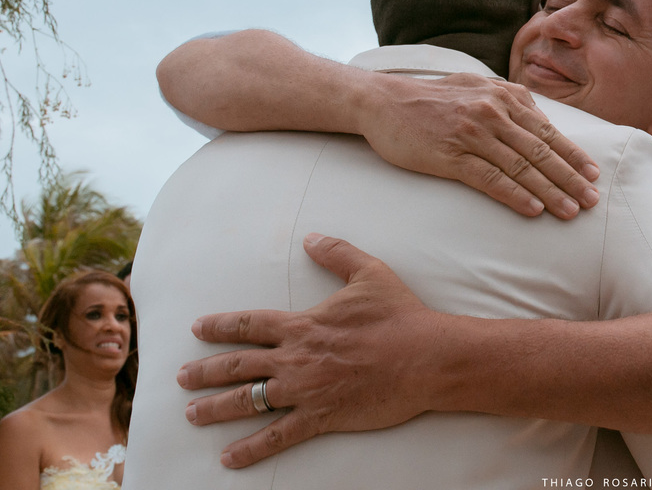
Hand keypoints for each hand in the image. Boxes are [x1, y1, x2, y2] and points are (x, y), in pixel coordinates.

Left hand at [177, 234, 447, 467]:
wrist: (425, 357)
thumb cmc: (400, 315)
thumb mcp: (370, 273)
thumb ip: (337, 254)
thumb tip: (311, 238)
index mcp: (304, 324)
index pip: (250, 324)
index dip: (221, 326)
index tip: (198, 329)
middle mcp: (296, 357)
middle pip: (238, 365)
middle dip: (205, 371)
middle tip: (181, 378)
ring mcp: (306, 389)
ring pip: (248, 400)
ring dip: (216, 408)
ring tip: (192, 414)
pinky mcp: (321, 416)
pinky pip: (278, 435)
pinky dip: (251, 449)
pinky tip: (229, 458)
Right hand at [359, 72, 599, 219]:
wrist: (383, 102)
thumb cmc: (433, 99)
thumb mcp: (477, 88)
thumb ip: (509, 101)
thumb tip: (540, 119)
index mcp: (503, 97)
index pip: (547, 131)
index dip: (573, 154)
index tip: (593, 174)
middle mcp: (493, 112)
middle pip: (540, 150)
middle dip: (570, 177)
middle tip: (592, 200)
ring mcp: (472, 133)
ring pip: (521, 167)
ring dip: (550, 191)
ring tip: (570, 211)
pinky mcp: (451, 155)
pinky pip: (490, 178)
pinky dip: (515, 194)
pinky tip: (533, 209)